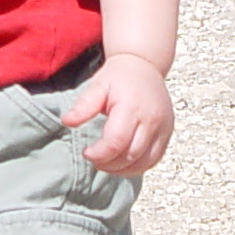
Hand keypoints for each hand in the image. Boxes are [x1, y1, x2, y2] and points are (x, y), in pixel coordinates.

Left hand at [62, 51, 174, 175]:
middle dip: (109, 164)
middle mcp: (151, 119)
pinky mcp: (168, 133)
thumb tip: (67, 122)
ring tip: (106, 164)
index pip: (116, 142)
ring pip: (145, 162)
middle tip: (94, 159)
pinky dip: (139, 166)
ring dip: (124, 170)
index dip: (100, 154)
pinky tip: (123, 163)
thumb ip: (84, 106)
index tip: (87, 152)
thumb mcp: (98, 86)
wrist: (145, 65)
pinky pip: (155, 159)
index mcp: (132, 107)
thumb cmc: (119, 76)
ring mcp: (163, 127)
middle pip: (131, 155)